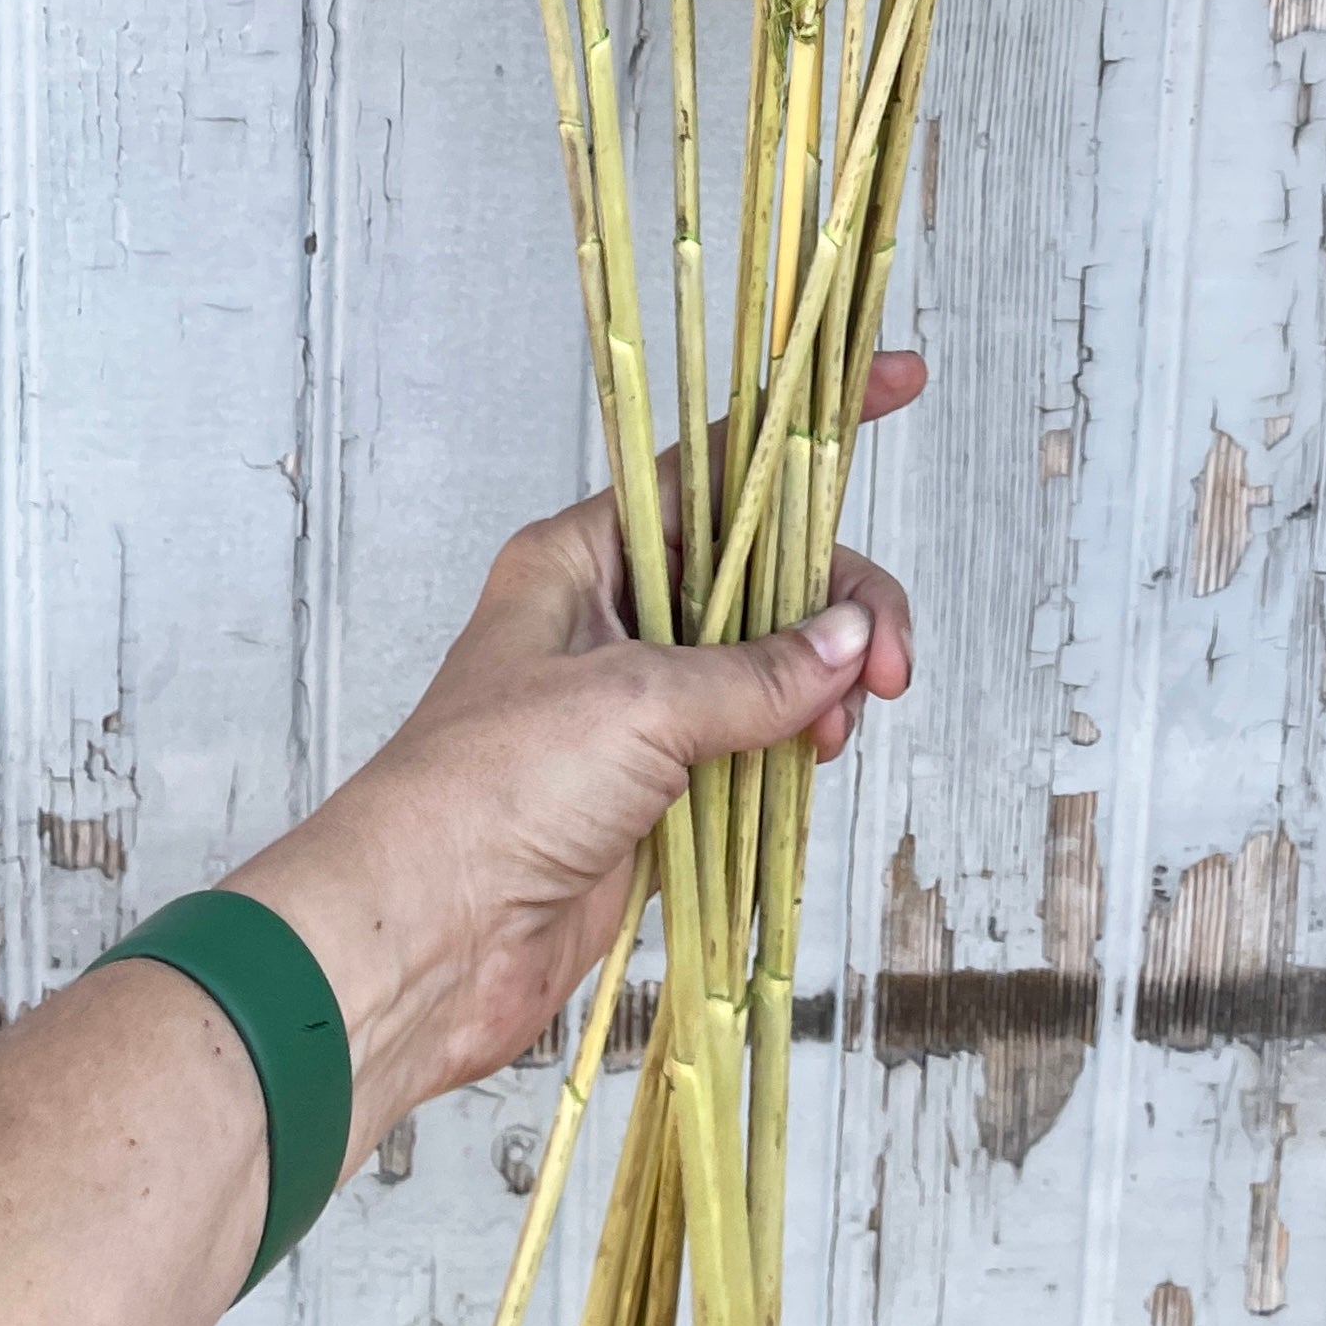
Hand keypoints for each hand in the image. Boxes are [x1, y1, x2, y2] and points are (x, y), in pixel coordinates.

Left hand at [231, 352, 924, 1164]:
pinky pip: (755, 742)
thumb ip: (754, 670)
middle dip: (838, 602)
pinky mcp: (656, 790)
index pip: (715, 464)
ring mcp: (636, 707)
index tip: (903, 383)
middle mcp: (613, 618)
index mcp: (583, 557)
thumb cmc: (489, 790)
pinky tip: (816, 763)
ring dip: (824, 683)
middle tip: (889, 664)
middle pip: (762, 570)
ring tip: (840, 730)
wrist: (423, 942)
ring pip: (770, 659)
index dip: (806, 429)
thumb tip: (846, 640)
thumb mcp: (635, 703)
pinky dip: (798, 745)